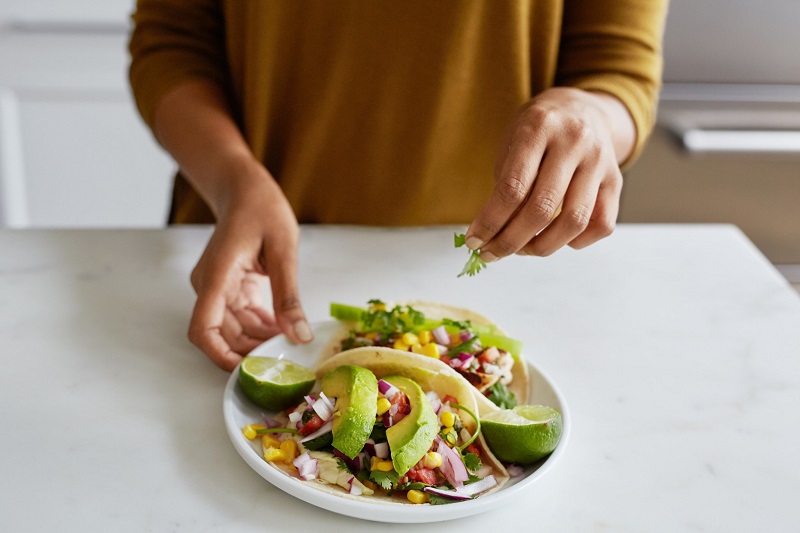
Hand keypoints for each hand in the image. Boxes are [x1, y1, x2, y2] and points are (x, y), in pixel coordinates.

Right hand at [188, 169, 311, 370]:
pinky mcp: (229, 287)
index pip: (203, 329)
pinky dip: (261, 326)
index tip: (248, 370)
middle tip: (286, 360)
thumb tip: (299, 336)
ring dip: (259, 340)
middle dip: (250, 351)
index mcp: (216, 276)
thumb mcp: (283, 251)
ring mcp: (217, 287)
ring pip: (233, 329)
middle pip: (221, 335)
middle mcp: (210, 286)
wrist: (245, 188)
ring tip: (291, 344)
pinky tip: (285, 328)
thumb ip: (288, 297)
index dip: (220, 356)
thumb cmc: (262, 209)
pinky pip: (241, 316)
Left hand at [466, 87, 633, 258]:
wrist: (581, 108)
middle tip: (491, 253)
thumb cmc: (537, 132)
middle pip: (541, 208)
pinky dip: (576, 242)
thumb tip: (492, 235)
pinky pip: (602, 225)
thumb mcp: (512, 143)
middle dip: (510, 240)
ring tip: (522, 249)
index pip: (512, 188)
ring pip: (574, 221)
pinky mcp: (616, 180)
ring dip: (542, 247)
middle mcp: (574, 141)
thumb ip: (505, 184)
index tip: (474, 241)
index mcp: (539, 127)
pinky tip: (556, 239)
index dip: (490, 222)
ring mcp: (600, 161)